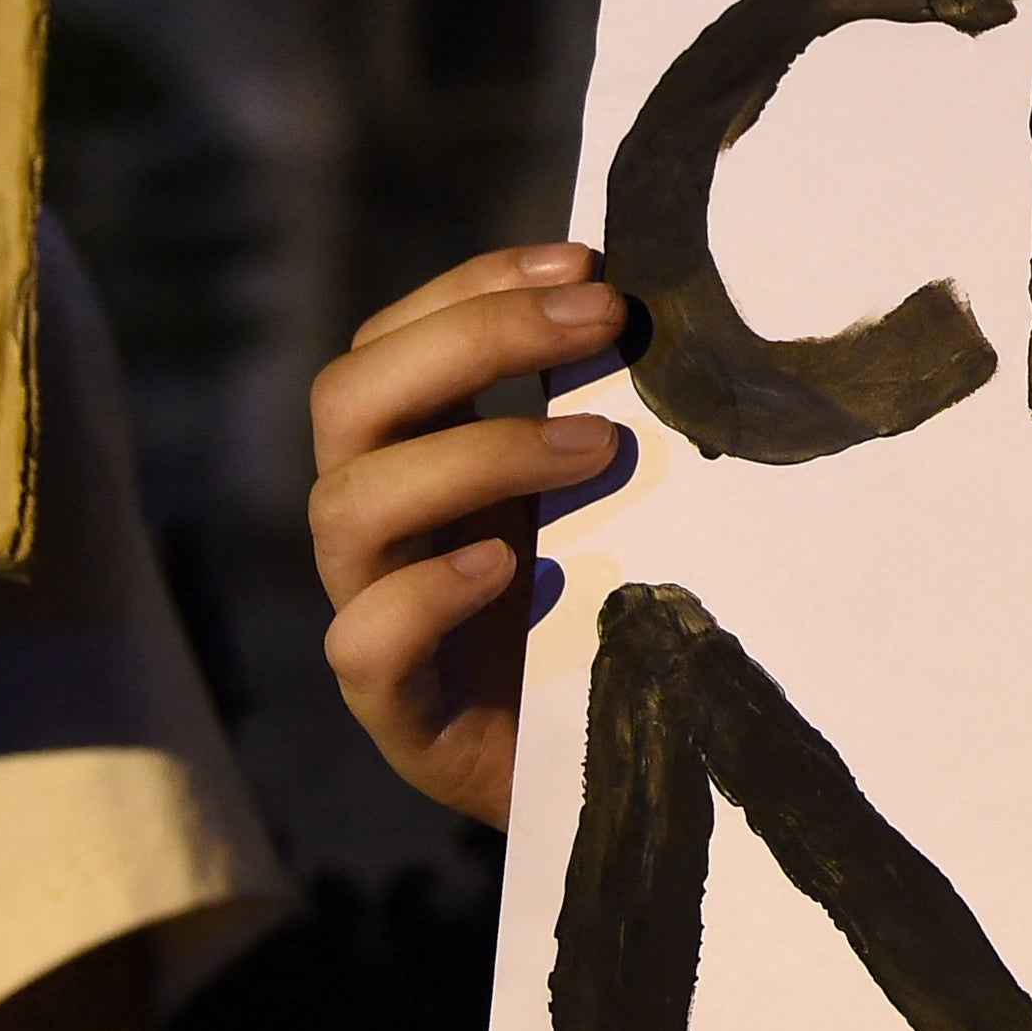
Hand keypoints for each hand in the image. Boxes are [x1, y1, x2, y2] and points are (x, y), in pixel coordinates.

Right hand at [308, 245, 628, 829]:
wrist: (623, 771)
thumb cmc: (623, 612)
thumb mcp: (620, 501)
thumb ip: (620, 417)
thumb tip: (683, 309)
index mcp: (422, 457)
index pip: (397, 341)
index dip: (475, 285)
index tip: (589, 259)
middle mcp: (382, 527)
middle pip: (351, 396)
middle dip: (474, 337)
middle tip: (600, 317)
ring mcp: (376, 613)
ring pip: (347, 505)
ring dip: (475, 452)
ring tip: (594, 445)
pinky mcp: (401, 713)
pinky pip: (364, 643)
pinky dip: (425, 594)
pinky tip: (504, 565)